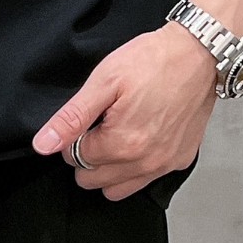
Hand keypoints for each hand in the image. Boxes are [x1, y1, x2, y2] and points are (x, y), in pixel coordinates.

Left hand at [31, 22, 217, 200]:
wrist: (198, 53)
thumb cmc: (153, 62)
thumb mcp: (103, 82)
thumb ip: (71, 118)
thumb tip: (44, 144)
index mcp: (121, 144)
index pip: (75, 159)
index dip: (74, 138)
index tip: (87, 119)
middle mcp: (145, 162)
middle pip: (93, 179)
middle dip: (89, 156)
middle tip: (99, 126)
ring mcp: (165, 164)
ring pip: (118, 189)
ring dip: (109, 169)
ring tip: (116, 135)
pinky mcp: (181, 159)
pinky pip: (147, 180)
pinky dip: (136, 167)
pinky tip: (140, 138)